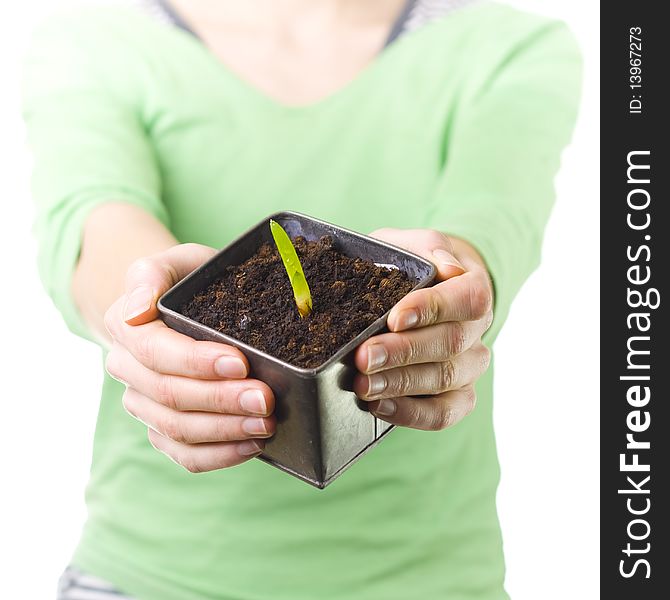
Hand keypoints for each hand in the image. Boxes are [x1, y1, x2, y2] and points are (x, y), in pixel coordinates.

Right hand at [104, 243, 275, 472]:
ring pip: (177, 430)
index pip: (156, 352)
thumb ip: (151, 274)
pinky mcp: (161, 428)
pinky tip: (252, 446)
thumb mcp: (175, 261)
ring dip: (225, 431)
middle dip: (222, 400)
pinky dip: (218, 455)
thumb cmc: (186, 281)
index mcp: (125, 328)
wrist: (179, 307)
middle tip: (266, 399)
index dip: (197, 362)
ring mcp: (142, 403)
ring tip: (265, 424)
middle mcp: (127, 369)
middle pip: (170, 396)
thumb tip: (136, 309)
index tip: (241, 363)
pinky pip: (183, 454)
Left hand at [353, 229, 492, 430]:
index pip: (468, 299)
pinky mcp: (456, 396)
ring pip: (445, 381)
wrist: (419, 293)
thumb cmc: (410, 267)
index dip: (433, 309)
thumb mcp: (410, 246)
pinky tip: (379, 406)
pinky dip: (411, 414)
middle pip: (451, 344)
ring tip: (362, 385)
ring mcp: (469, 366)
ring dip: (401, 384)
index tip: (395, 317)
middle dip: (404, 352)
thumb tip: (448, 266)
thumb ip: (426, 247)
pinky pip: (443, 414)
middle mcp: (477, 331)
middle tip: (365, 356)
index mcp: (474, 289)